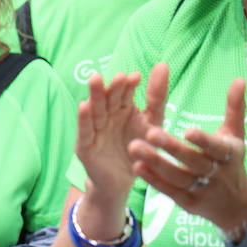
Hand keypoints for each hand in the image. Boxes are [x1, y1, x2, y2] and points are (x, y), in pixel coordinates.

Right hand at [77, 66, 166, 207]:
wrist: (124, 182)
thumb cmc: (138, 150)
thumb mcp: (153, 123)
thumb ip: (157, 97)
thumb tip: (163, 64)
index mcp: (123, 109)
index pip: (125, 93)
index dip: (129, 85)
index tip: (136, 76)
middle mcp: (106, 117)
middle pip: (108, 99)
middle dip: (112, 87)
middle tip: (119, 76)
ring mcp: (94, 131)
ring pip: (94, 110)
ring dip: (94, 96)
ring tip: (96, 80)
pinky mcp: (85, 147)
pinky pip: (84, 131)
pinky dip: (84, 119)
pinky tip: (84, 106)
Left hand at [129, 78, 246, 234]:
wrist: (236, 204)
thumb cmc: (231, 161)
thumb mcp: (235, 136)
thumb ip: (234, 108)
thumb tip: (239, 79)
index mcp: (229, 154)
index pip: (216, 147)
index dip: (203, 140)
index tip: (187, 130)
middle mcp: (216, 173)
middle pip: (193, 161)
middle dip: (172, 148)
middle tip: (150, 133)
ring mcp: (202, 190)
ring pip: (177, 177)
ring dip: (155, 163)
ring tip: (133, 147)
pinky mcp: (187, 203)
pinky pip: (169, 191)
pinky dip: (153, 180)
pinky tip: (136, 167)